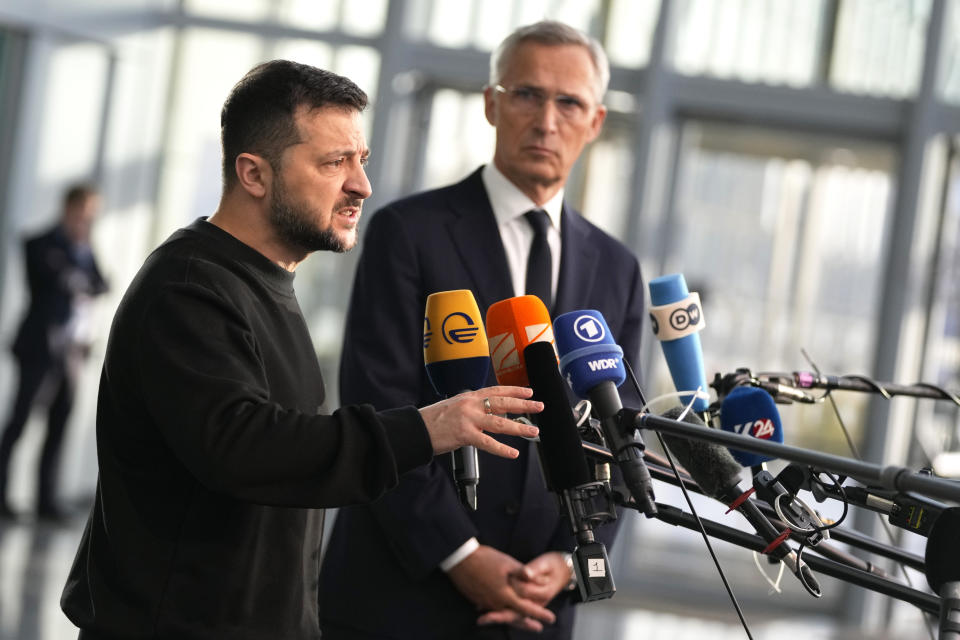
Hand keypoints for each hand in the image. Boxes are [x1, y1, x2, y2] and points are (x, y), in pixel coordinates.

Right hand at [419, 387, 541, 457]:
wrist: (417, 428)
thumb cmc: (433, 419)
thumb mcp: (454, 405)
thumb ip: (472, 408)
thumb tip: (489, 413)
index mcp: (469, 396)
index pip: (496, 390)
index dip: (514, 390)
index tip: (529, 391)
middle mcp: (471, 405)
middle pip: (503, 403)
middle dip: (524, 405)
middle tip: (539, 406)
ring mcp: (469, 419)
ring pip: (501, 423)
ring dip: (520, 428)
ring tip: (533, 431)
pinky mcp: (465, 435)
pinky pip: (488, 443)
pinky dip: (502, 449)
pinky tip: (512, 453)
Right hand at [447, 545, 555, 631]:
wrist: (460, 559)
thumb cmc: (485, 559)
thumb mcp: (507, 563)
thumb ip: (524, 574)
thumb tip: (541, 581)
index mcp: (505, 595)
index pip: (526, 608)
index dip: (540, 614)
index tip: (551, 619)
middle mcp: (495, 603)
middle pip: (514, 617)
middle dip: (527, 623)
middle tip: (538, 628)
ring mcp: (484, 603)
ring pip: (502, 614)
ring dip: (513, 618)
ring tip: (522, 621)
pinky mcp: (476, 599)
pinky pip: (491, 609)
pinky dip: (499, 612)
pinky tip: (501, 611)